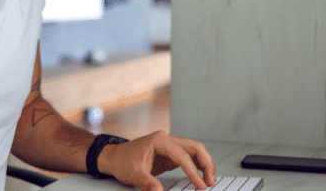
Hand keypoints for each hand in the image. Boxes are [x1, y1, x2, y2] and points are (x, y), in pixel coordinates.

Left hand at [98, 131, 216, 190]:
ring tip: (210, 179)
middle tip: (211, 181)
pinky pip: (189, 156)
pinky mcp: (170, 153)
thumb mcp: (134, 174)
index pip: (183, 156)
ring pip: (195, 150)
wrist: (114, 157)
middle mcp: (167, 140)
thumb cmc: (123, 161)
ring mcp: (170, 145)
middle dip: (206, 163)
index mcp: (160, 141)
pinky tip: (202, 175)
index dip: (194, 171)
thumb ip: (147, 183)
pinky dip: (198, 164)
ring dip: (205, 163)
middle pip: (195, 147)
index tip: (201, 185)